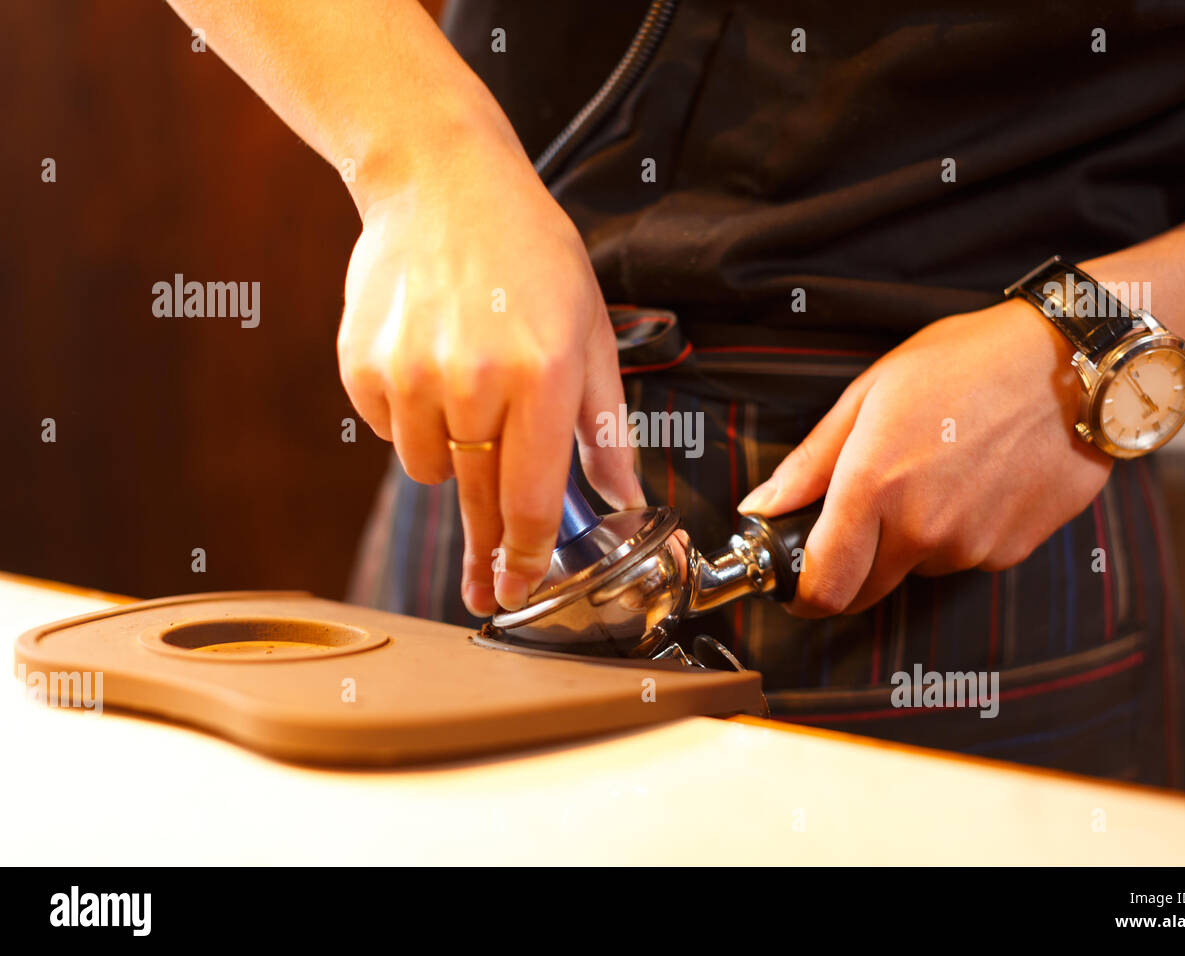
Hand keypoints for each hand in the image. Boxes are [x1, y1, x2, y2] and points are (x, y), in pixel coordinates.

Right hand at [337, 129, 641, 616]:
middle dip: (485, 546)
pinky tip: (429, 365)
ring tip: (467, 391)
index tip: (516, 593)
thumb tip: (620, 496)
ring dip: (452, 454)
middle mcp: (474, 381)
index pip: (531, 499)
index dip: (523, 558)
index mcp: (542, 376)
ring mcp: (410, 375)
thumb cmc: (529, 254)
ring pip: (430, 469)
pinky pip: (386, 433)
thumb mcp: (591, 331)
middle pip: (478, 499)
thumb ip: (607, 425)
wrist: (442, 184)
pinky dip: (409, 418)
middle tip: (482, 585)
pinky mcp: (363, 368)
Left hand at [737, 300, 1112, 615]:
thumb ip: (811, 461)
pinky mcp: (1013, 550)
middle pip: (865, 591)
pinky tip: (977, 479)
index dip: (801, 595)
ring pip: (919, 568)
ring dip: (913, 540)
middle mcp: (922, 529)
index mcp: (874, 487)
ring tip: (937, 470)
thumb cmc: (966, 362)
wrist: (1072, 363)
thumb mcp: (872, 393)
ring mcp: (972, 546)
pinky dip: (960, 531)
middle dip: (852, 568)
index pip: (824, 588)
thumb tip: (762, 506)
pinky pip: (966, 557)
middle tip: (862, 516)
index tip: (794, 583)